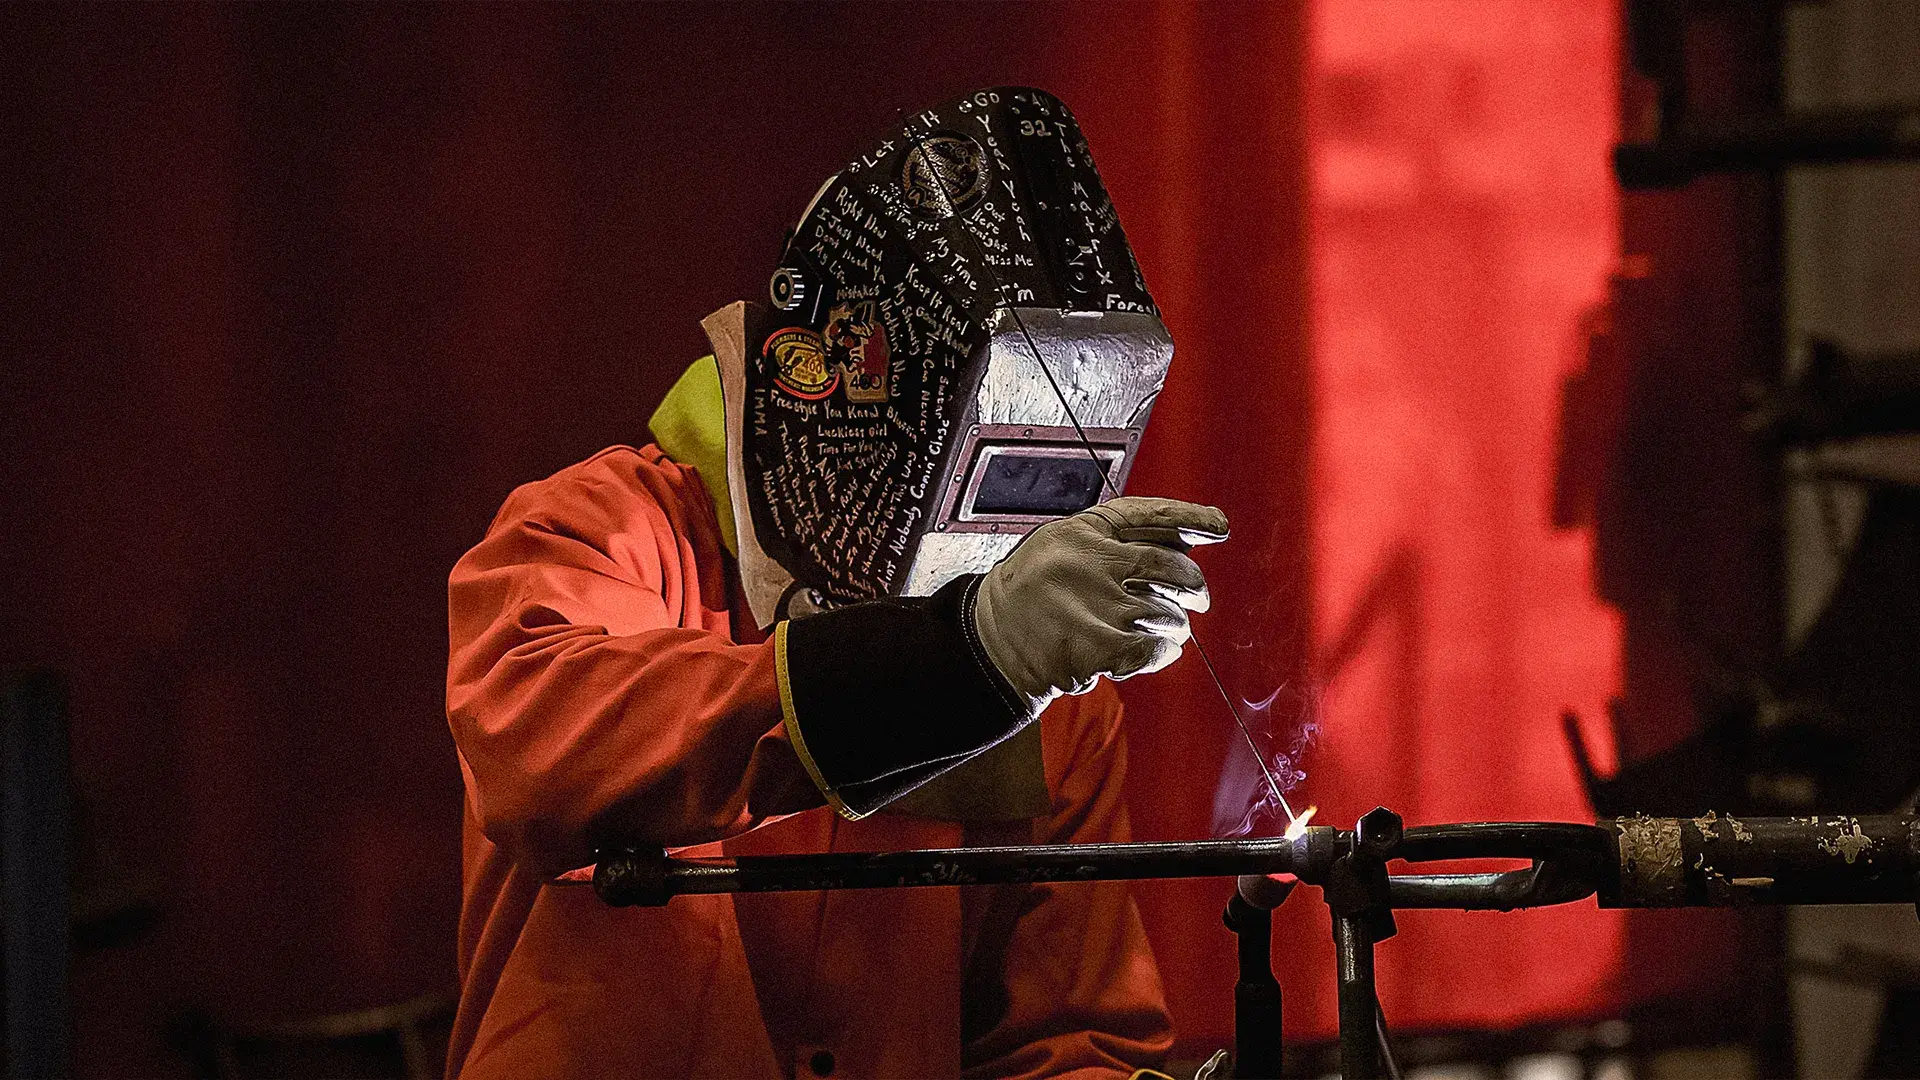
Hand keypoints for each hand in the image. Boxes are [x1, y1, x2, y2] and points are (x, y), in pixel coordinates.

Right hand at [972, 496, 1228, 714]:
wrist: (991, 642)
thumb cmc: (1033, 592)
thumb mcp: (1061, 545)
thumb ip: (1114, 540)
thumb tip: (1184, 543)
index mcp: (1080, 532)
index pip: (1147, 516)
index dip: (1189, 517)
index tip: (1219, 525)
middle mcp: (1088, 563)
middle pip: (1170, 569)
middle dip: (1193, 587)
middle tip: (1197, 598)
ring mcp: (1093, 607)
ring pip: (1168, 614)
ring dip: (1175, 627)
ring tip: (1164, 631)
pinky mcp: (1095, 648)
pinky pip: (1154, 648)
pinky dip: (1162, 652)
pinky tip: (1153, 650)